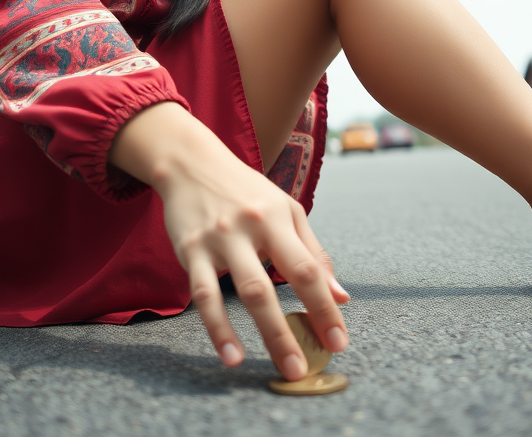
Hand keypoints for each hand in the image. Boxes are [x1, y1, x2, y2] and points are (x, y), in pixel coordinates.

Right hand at [110, 102, 349, 379]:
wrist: (192, 163)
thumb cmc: (246, 191)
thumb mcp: (285, 211)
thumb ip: (313, 252)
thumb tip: (341, 297)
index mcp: (278, 217)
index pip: (307, 267)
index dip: (324, 307)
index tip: (338, 341)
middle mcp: (249, 227)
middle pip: (273, 286)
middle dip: (291, 331)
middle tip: (305, 368)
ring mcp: (218, 239)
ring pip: (242, 292)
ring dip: (262, 333)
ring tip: (277, 367)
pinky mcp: (191, 250)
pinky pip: (204, 295)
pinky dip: (218, 328)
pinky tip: (230, 356)